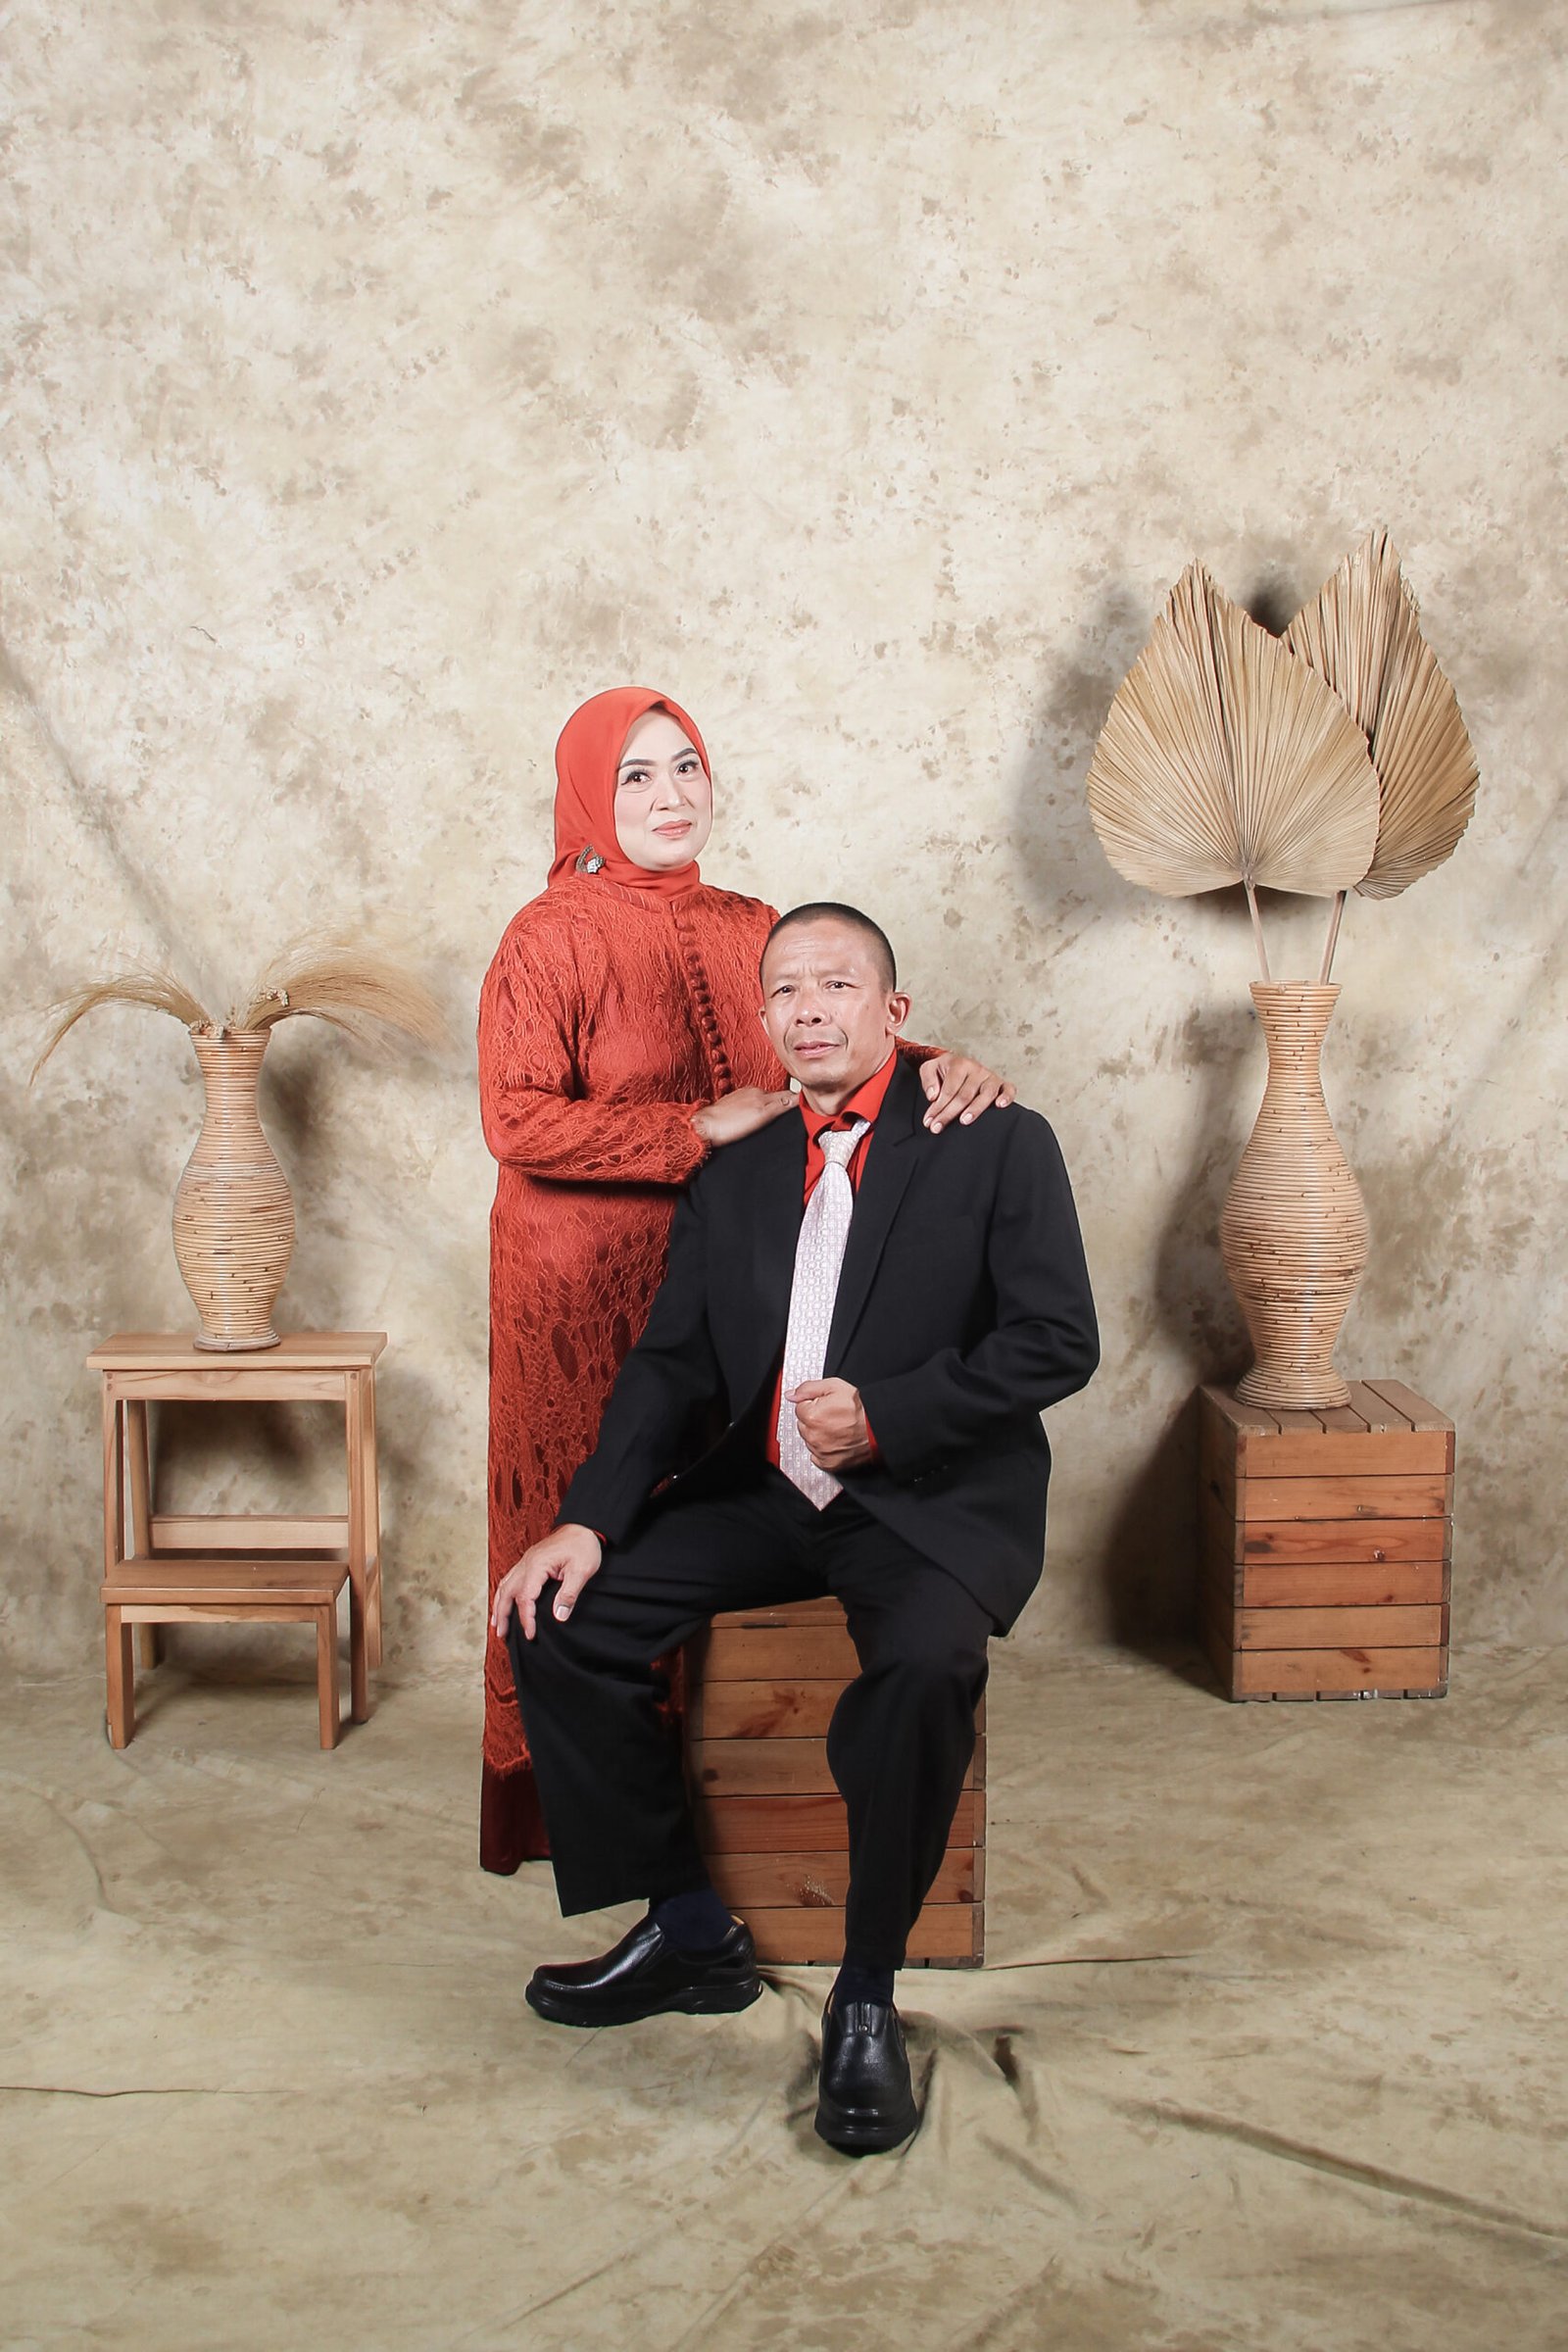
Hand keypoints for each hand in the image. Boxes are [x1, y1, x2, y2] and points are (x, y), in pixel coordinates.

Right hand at [491, 1524, 602, 1642]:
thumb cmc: (583, 1546)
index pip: (526, 1598)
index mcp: (537, 1566)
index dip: (526, 1619)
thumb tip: (559, 1616)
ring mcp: (525, 1561)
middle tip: (502, 1635)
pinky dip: (504, 1594)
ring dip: (499, 1605)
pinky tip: (503, 1603)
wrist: (582, 1526)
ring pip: (505, 1586)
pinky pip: (510, 1579)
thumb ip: (569, 1594)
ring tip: (497, 1624)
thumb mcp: (582, 1571)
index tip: (530, 1635)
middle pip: (507, 1593)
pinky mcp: (528, 1562)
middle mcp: (526, 1563)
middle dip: (503, 1615)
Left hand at [692, 1086, 796, 1146]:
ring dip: (771, 1107)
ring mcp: (741, 1098)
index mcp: (760, 1093)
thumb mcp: (761, 1114)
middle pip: (775, 1097)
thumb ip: (780, 1104)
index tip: (807, 1104)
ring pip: (763, 1101)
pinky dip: (758, 1111)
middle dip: (785, 1103)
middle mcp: (751, 1092)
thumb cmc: (730, 1125)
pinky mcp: (733, 1106)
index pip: (785, 1094)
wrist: (705, 1128)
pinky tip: (756, 1120)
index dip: (796, 1100)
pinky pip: (751, 1106)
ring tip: (777, 1117)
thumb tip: (797, 1097)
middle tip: (796, 1111)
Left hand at [788, 1378, 874, 1471]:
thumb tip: (791, 1394)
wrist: (879, 1428)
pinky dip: (824, 1449)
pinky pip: (817, 1455)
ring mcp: (820, 1451)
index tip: (826, 1405)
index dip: (814, 1404)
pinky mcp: (828, 1463)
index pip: (800, 1408)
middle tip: (833, 1416)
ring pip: (810, 1439)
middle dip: (814, 1419)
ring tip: (837, 1428)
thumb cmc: (861, 1409)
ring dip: (819, 1434)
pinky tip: (836, 1440)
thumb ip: (809, 1388)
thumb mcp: (835, 1387)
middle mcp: (813, 1436)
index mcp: (812, 1416)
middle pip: (803, 1424)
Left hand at [920, 1052, 1015, 1132]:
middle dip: (949, 1113)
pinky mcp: (1001, 1083)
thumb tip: (933, 1096)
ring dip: (975, 1109)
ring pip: (986, 1094)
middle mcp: (977, 1069)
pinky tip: (1000, 1106)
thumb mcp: (929, 1069)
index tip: (929, 1121)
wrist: (959, 1064)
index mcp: (959, 1064)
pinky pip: (1009, 1089)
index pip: (948, 1089)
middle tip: (938, 1127)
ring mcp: (990, 1077)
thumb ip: (928, 1080)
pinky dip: (1007, 1097)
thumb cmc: (944, 1070)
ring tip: (964, 1121)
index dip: (938, 1107)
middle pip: (965, 1095)